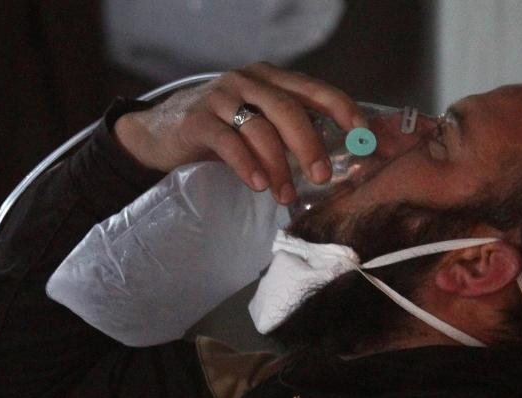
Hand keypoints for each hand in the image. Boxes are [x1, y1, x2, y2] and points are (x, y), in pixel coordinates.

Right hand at [113, 62, 365, 204]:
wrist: (158, 134)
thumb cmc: (219, 133)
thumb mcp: (257, 124)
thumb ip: (289, 133)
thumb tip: (333, 163)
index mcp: (269, 78)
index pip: (313, 89)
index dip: (342, 109)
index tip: (362, 135)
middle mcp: (247, 81)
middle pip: (288, 109)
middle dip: (310, 145)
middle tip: (323, 176)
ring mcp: (220, 97)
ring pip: (260, 128)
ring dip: (278, 166)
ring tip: (286, 195)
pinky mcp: (197, 119)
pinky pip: (228, 142)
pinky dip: (247, 165)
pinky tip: (258, 185)